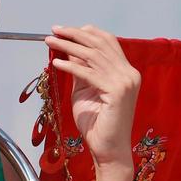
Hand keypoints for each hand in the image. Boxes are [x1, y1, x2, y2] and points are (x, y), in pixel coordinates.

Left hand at [44, 25, 139, 170]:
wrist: (108, 149)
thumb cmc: (97, 124)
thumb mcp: (85, 90)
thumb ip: (80, 69)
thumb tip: (69, 49)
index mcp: (126, 71)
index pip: (108, 42)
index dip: (86, 32)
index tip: (65, 30)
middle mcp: (129, 74)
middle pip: (99, 44)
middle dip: (75, 34)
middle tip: (54, 30)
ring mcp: (125, 82)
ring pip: (92, 56)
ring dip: (68, 46)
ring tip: (50, 41)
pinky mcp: (117, 92)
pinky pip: (88, 74)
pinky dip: (70, 66)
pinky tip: (56, 62)